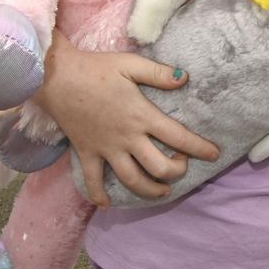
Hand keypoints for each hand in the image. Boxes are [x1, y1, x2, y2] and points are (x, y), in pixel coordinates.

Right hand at [34, 30, 219, 206]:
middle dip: (176, 173)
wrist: (55, 78)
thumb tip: (185, 78)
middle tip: (182, 167)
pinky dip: (99, 196)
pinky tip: (107, 204)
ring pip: (132, 181)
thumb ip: (159, 73)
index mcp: (142, 116)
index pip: (178, 137)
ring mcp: (106, 149)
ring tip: (161, 191)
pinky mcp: (86, 153)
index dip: (200, 148)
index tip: (214, 153)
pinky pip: (93, 181)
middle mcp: (127, 138)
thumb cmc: (95, 69)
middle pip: (158, 168)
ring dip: (150, 191)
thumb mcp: (130, 65)